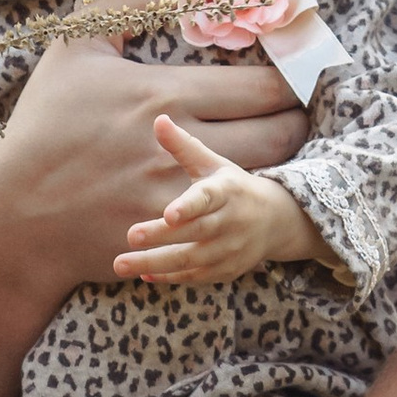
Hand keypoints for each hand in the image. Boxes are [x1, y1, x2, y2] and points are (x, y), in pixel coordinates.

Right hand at [0, 7, 303, 291]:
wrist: (16, 210)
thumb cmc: (47, 120)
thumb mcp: (81, 42)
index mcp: (163, 94)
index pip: (260, 86)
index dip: (291, 79)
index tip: (297, 71)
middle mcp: (180, 146)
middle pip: (279, 133)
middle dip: (299, 117)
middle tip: (300, 107)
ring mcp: (180, 196)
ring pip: (267, 175)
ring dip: (283, 157)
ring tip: (281, 140)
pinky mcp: (177, 235)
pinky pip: (237, 214)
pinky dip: (252, 197)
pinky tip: (250, 185)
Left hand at [115, 116, 322, 282]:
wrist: (276, 221)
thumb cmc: (232, 187)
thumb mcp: (212, 163)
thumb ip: (183, 146)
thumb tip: (158, 119)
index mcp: (226, 191)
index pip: (207, 199)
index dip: (189, 206)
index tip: (169, 214)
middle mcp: (230, 222)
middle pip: (194, 232)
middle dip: (161, 237)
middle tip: (130, 237)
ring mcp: (229, 249)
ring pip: (191, 260)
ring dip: (155, 264)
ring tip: (121, 264)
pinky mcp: (226, 270)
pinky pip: (195, 276)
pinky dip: (169, 277)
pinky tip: (143, 274)